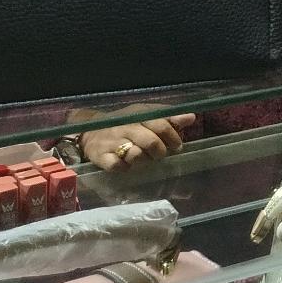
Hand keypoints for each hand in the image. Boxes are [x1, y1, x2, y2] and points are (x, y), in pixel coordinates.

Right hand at [80, 114, 195, 170]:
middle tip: (161, 154)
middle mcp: (125, 128)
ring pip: (135, 155)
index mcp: (138, 115)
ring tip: (143, 158)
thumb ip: (168, 116)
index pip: (160, 124)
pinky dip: (125, 168)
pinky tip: (126, 165)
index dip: (173, 137)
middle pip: (150, 141)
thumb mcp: (145, 115)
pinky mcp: (100, 157)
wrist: (90, 130)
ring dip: (143, 160)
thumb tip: (191, 117)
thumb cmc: (124, 123)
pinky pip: (117, 166)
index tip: (177, 145)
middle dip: (160, 151)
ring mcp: (112, 143)